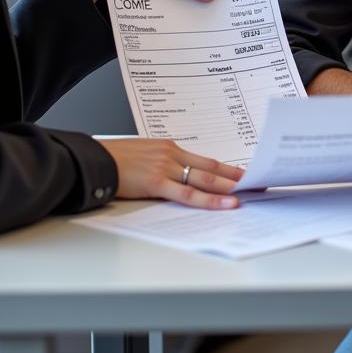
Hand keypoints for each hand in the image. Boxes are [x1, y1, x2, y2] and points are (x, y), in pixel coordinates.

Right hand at [100, 138, 243, 209]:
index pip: (206, 160)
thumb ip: (162, 165)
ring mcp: (165, 167)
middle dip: (237, 177)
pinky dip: (210, 200)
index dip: (228, 169)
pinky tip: (227, 204)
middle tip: (259, 183)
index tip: (245, 175)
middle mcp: (171, 154)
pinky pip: (189, 194)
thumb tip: (179, 178)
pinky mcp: (156, 182)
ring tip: (251, 193)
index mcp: (169, 148)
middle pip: (212, 168)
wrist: (92, 160)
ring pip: (206, 179)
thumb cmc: (113, 160)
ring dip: (230, 187)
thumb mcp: (143, 157)